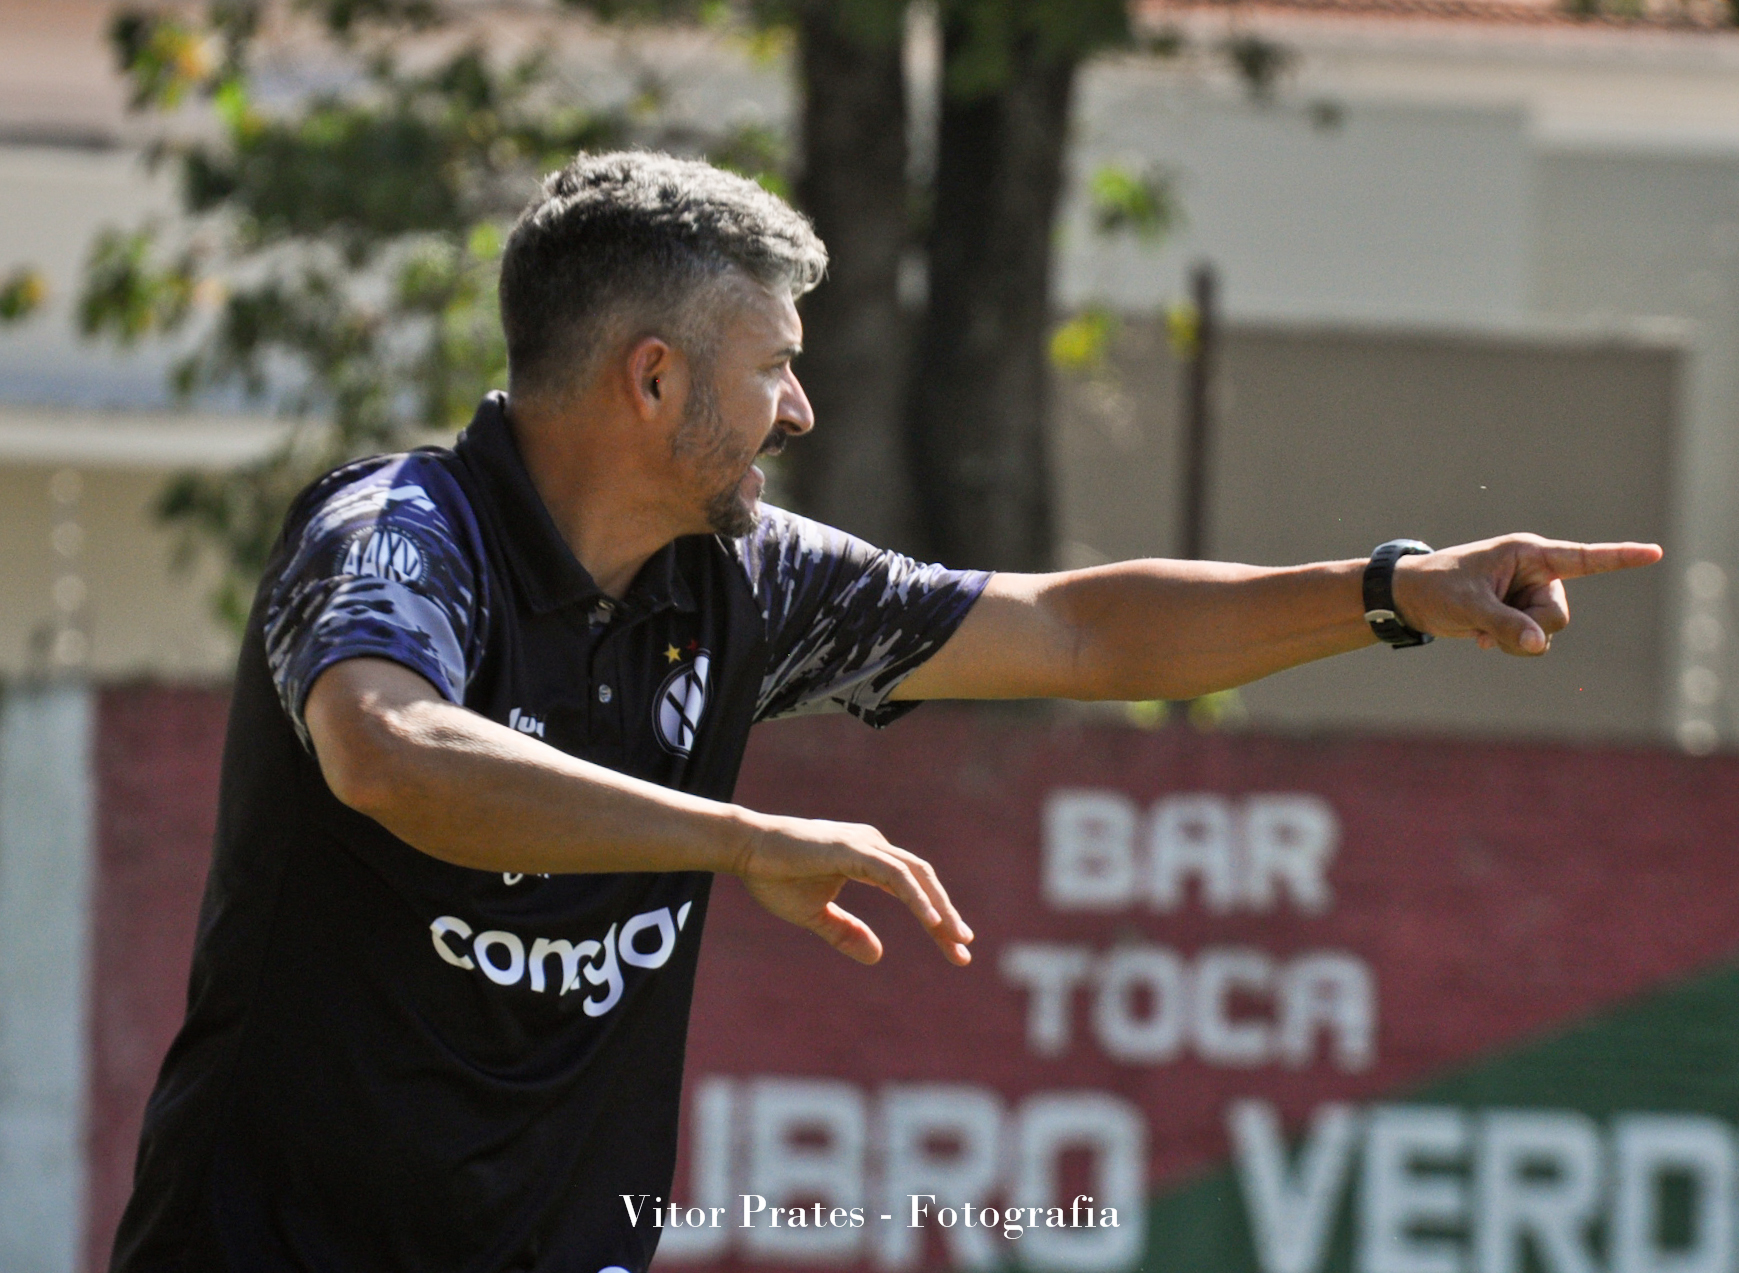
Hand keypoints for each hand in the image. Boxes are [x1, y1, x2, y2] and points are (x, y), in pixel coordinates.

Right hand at [730, 813, 973, 966]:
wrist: (744, 850)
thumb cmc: (774, 876)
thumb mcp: (814, 916)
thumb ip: (846, 932)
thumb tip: (878, 956)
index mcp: (869, 859)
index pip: (913, 889)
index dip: (936, 918)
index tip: (956, 947)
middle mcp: (874, 847)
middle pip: (923, 882)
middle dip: (946, 917)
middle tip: (964, 950)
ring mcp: (866, 844)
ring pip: (916, 877)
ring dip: (939, 909)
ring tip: (956, 938)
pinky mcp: (854, 849)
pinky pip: (894, 875)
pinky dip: (915, 897)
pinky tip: (930, 921)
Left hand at [1391, 534, 1661, 655]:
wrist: (1410, 598)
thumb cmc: (1436, 588)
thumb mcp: (1468, 607)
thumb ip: (1505, 625)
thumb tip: (1538, 645)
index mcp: (1529, 554)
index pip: (1584, 558)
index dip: (1620, 557)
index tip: (1655, 553)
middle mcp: (1535, 573)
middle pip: (1557, 616)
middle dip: (1528, 628)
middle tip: (1487, 623)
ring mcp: (1527, 595)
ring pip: (1544, 632)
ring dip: (1513, 639)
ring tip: (1478, 628)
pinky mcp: (1518, 614)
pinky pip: (1529, 641)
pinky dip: (1506, 644)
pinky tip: (1478, 638)